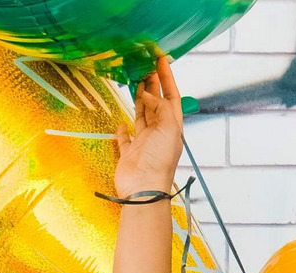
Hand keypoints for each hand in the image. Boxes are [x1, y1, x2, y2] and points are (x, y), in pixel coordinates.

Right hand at [114, 56, 183, 197]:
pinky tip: (122, 122)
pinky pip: (126, 138)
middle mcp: (160, 133)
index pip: (171, 97)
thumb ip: (161, 108)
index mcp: (173, 127)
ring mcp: (144, 142)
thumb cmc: (159, 160)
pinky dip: (124, 129)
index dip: (167, 79)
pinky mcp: (129, 152)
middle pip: (157, 104)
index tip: (161, 61)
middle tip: (146, 67)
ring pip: (142, 116)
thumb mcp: (169, 129)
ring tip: (136, 82)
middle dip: (153, 86)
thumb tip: (150, 95)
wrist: (144, 188)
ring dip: (140, 100)